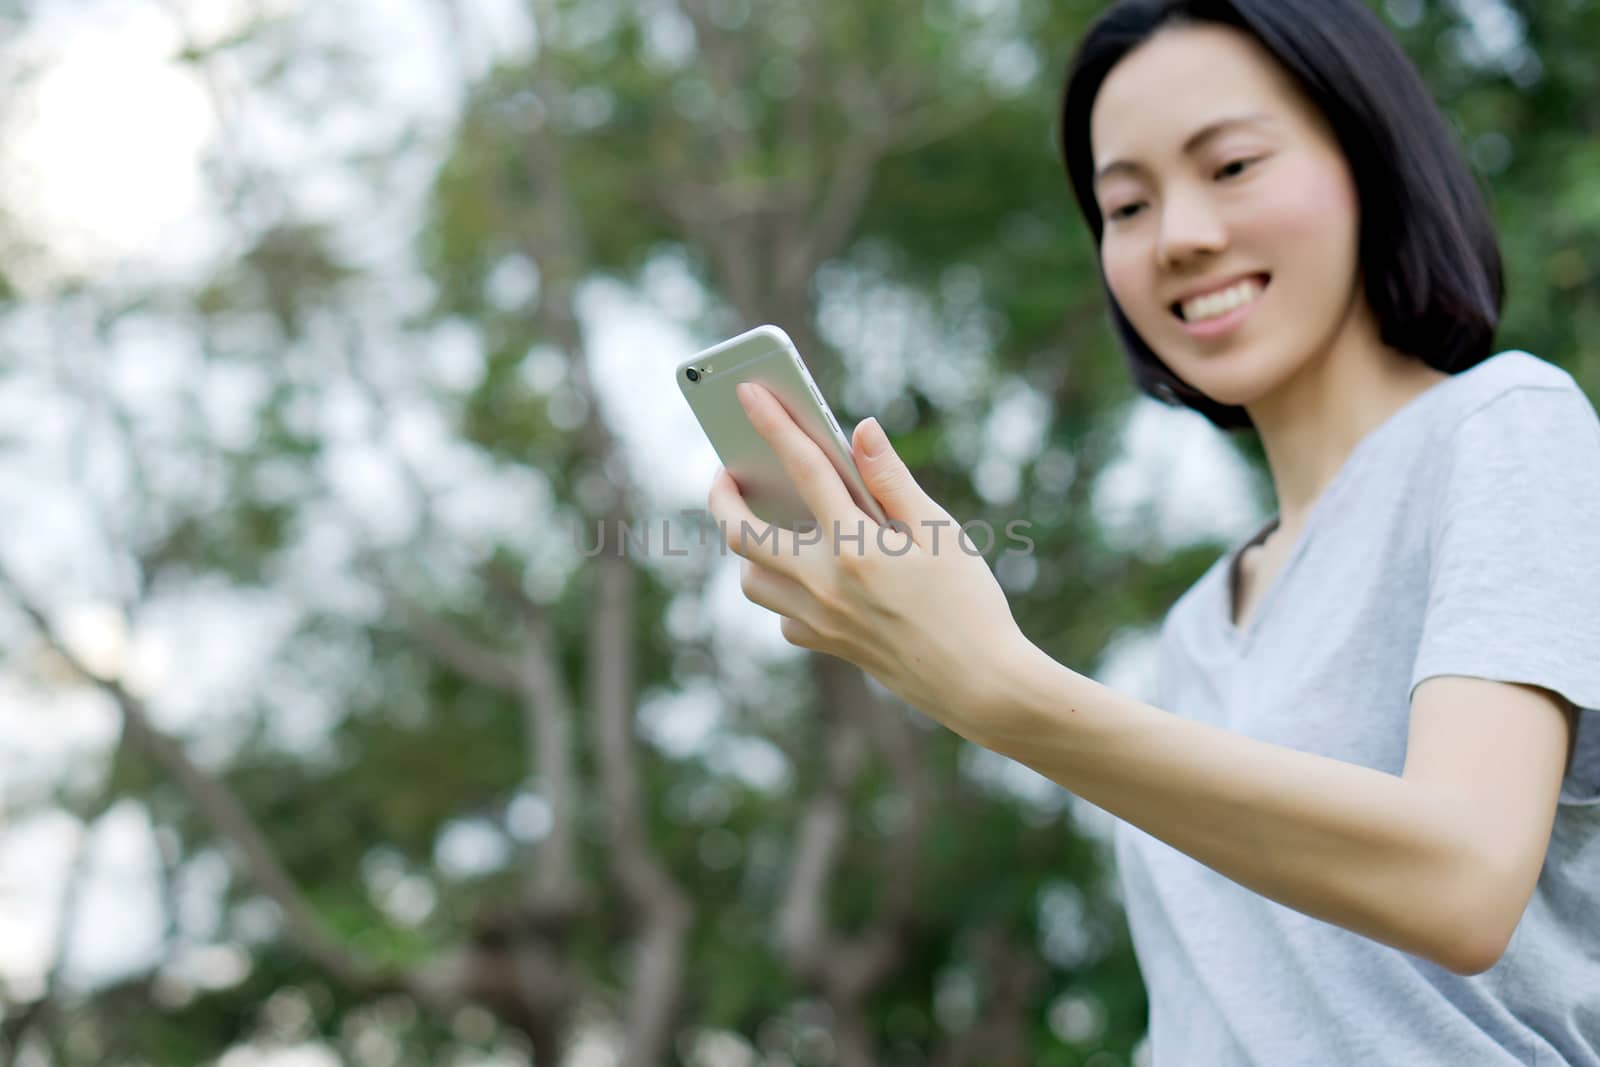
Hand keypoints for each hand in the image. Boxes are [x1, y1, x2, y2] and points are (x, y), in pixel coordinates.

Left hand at [705, 381, 1033, 739]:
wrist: (980, 686)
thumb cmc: (970, 603)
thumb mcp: (940, 532)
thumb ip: (892, 479)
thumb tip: (861, 428)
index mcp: (856, 547)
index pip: (804, 468)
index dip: (774, 423)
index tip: (748, 391)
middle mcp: (825, 585)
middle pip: (742, 535)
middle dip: (722, 497)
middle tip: (727, 471)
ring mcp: (820, 621)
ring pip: (752, 580)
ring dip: (749, 547)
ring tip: (765, 520)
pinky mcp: (828, 647)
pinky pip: (784, 616)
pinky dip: (785, 590)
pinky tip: (810, 574)